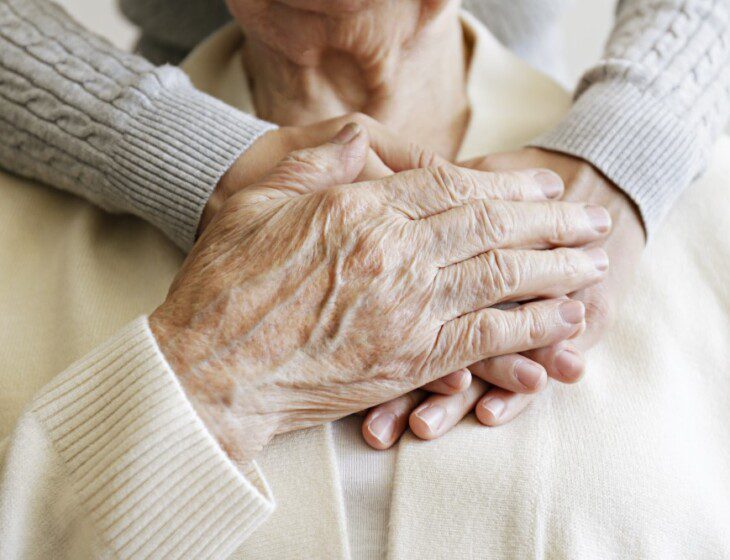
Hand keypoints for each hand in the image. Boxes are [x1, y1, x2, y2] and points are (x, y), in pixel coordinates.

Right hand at [150, 125, 608, 462]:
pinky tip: (564, 321)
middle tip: (589, 217)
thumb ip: (316, 163)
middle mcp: (393, 253)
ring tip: (595, 263)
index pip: (453, 186)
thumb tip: (366, 146)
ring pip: (502, 277)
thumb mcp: (254, 198)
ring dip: (556, 268)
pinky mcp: (409, 359)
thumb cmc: (223, 284)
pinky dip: (531, 327)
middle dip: (550, 221)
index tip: (542, 187)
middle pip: (491, 227)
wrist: (209, 371)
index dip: (506, 186)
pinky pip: (486, 337)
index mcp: (358, 207)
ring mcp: (406, 308)